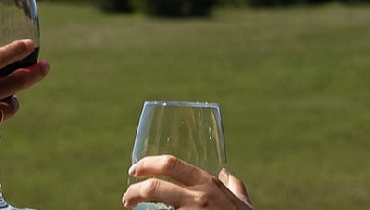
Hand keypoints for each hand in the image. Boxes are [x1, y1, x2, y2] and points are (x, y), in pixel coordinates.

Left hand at [123, 155, 252, 209]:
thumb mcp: (241, 202)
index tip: (134, 170)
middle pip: (154, 187)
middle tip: (128, 197)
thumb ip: (235, 187)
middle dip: (135, 191)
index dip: (148, 164)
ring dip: (138, 209)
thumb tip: (227, 175)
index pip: (171, 164)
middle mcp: (198, 197)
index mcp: (207, 183)